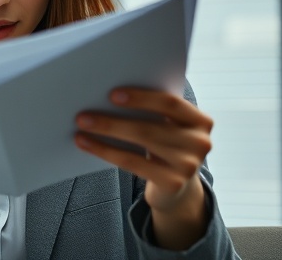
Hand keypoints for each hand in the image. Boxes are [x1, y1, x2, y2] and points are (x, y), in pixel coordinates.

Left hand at [74, 87, 212, 248]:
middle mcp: (200, 143)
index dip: (141, 98)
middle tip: (83, 115)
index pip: (170, 103)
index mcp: (200, 120)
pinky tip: (88, 144)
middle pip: (149, 126)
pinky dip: (106, 152)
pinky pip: (132, 164)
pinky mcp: (173, 183)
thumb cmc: (165, 145)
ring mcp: (189, 165)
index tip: (112, 95)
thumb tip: (105, 96)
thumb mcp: (167, 126)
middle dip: (112, 120)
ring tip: (81, 128)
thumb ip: (152, 111)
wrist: (177, 186)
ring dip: (105, 134)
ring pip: (139, 145)